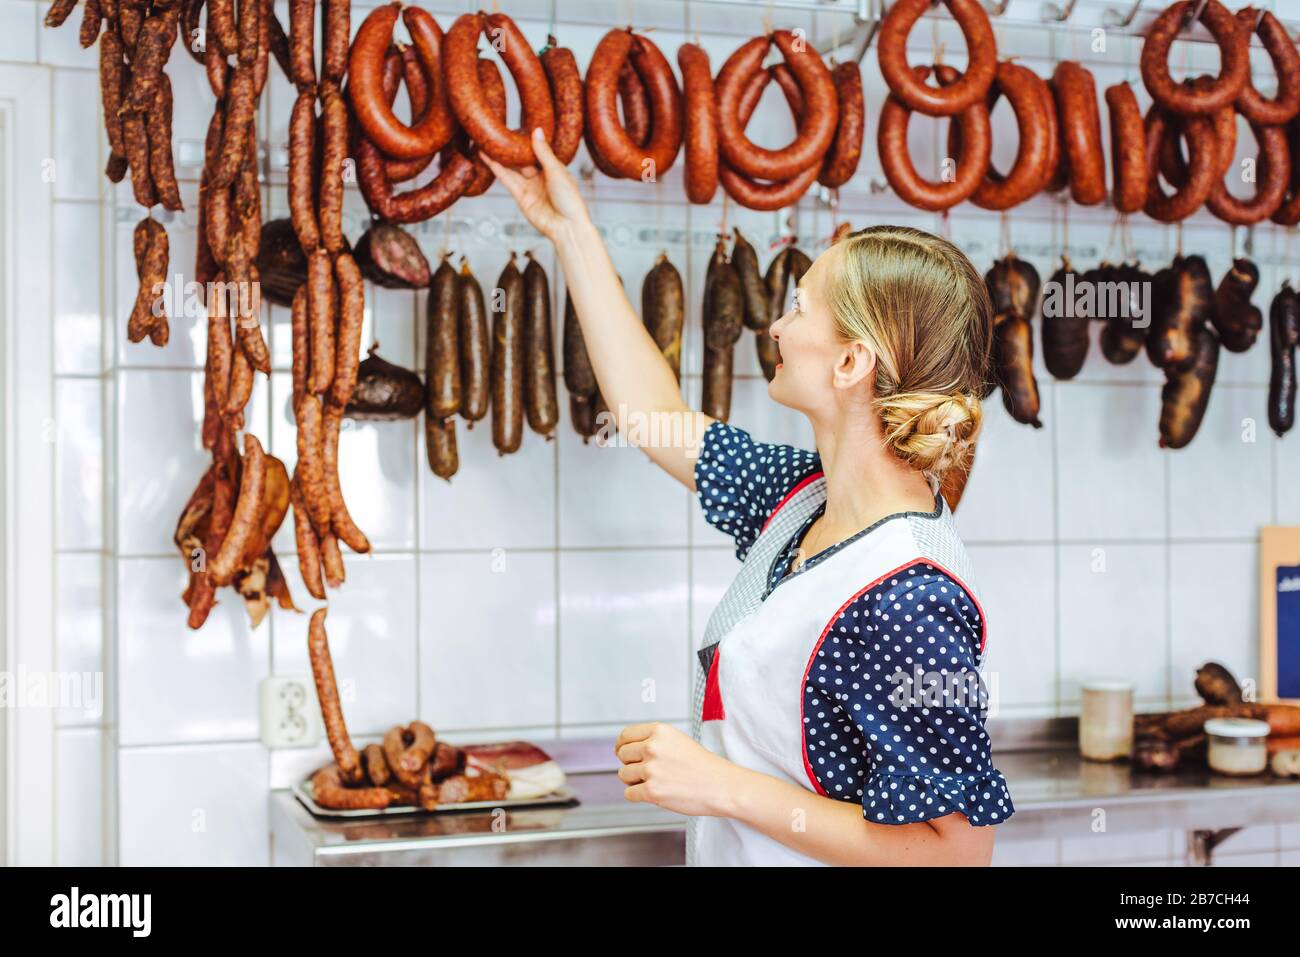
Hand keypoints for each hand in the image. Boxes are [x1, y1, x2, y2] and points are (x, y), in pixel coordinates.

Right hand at [481, 128, 592, 243]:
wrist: (567, 227)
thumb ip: (543, 152)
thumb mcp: (556, 171)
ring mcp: (530, 188)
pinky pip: (508, 181)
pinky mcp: (521, 198)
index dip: (526, 140)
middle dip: (510, 148)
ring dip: (499, 157)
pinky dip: (497, 170)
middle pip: (522, 160)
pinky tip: (488, 158)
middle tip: (496, 132)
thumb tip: (536, 130)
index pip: (537, 151)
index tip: (514, 126)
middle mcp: (541, 177)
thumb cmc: (570, 200)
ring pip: (512, 169)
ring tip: (485, 143)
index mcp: (553, 169)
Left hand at [615, 722, 739, 817]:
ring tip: (654, 781)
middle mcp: (653, 747)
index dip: (621, 745)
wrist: (721, 786)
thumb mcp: (677, 740)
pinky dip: (637, 795)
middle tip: (645, 770)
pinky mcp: (652, 791)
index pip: (626, 735)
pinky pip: (629, 793)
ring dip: (634, 780)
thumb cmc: (703, 766)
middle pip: (622, 755)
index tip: (621, 751)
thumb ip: (653, 741)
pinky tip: (652, 793)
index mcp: (659, 731)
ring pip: (624, 774)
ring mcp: (651, 770)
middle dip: (630, 763)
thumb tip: (627, 749)